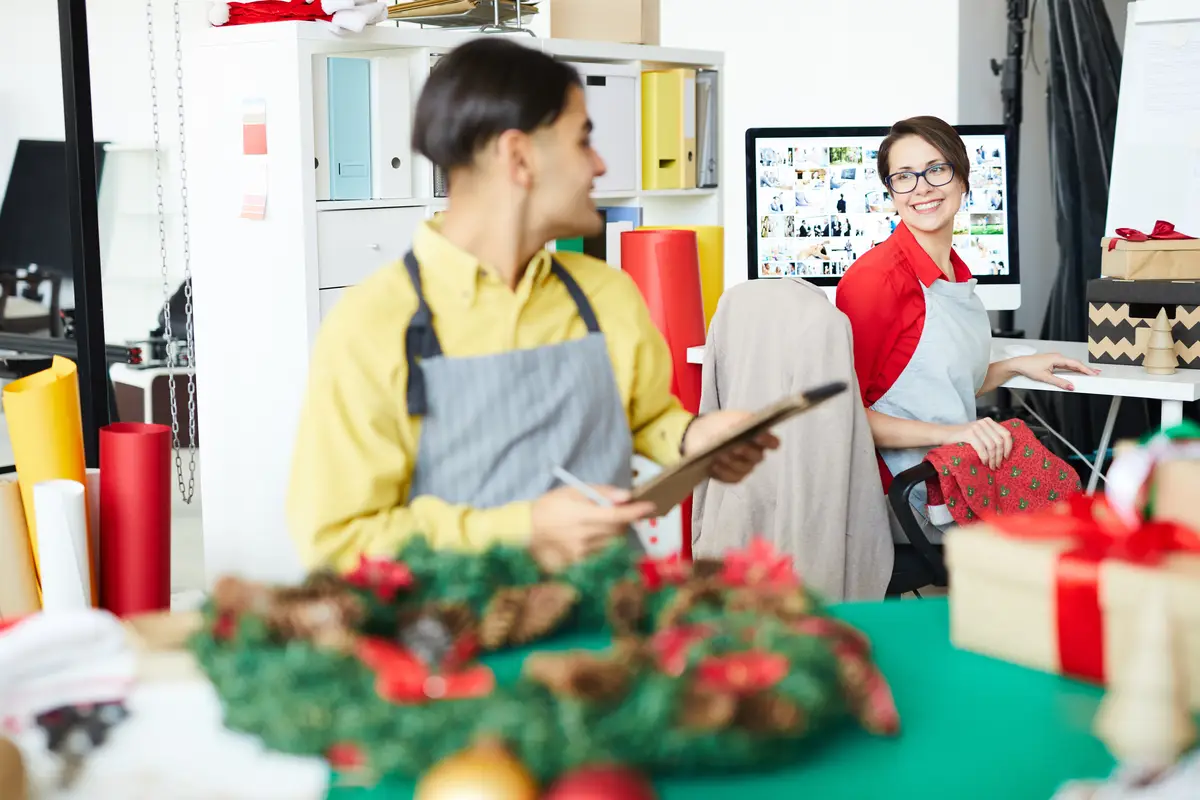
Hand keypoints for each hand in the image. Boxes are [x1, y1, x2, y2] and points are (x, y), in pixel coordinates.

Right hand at [529, 485, 654, 572]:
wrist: (526, 530)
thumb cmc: (551, 506)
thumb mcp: (572, 491)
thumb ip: (601, 492)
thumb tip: (626, 496)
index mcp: (580, 514)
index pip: (615, 515)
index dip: (635, 511)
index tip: (650, 506)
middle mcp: (582, 535)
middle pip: (617, 529)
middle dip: (623, 520)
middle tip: (617, 513)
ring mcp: (580, 552)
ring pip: (612, 542)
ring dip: (615, 533)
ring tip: (600, 525)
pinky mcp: (578, 563)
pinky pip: (602, 553)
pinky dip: (604, 544)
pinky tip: (592, 537)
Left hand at [682, 410, 780, 483]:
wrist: (704, 436)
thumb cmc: (722, 425)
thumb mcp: (731, 417)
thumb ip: (741, 420)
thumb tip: (745, 426)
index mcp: (761, 437)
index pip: (772, 442)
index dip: (768, 441)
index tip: (758, 436)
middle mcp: (756, 454)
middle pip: (757, 457)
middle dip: (746, 452)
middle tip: (735, 447)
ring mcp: (746, 467)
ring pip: (743, 468)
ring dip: (732, 462)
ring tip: (720, 455)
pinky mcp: (734, 477)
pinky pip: (732, 477)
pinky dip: (723, 471)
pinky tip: (714, 465)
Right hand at [943, 418, 1013, 469]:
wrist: (943, 434)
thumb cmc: (960, 437)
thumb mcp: (978, 433)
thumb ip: (989, 436)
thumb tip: (1003, 451)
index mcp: (988, 422)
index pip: (1006, 434)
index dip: (1008, 447)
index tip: (1006, 457)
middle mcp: (984, 423)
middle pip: (1000, 441)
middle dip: (1000, 456)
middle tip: (997, 465)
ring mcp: (976, 428)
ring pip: (992, 446)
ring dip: (993, 459)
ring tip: (991, 466)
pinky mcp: (969, 434)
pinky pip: (982, 448)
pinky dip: (985, 457)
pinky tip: (984, 462)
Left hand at [1010, 353, 1098, 390]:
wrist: (1018, 365)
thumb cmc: (1028, 367)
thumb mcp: (1045, 378)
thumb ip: (1059, 382)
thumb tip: (1070, 386)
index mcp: (1057, 358)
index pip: (1075, 364)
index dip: (1086, 369)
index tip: (1093, 374)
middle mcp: (1057, 357)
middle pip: (1075, 363)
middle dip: (1085, 369)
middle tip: (1096, 374)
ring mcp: (1054, 359)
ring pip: (1070, 365)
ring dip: (1079, 369)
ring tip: (1089, 374)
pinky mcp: (1051, 362)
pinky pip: (1065, 366)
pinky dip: (1072, 369)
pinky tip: (1076, 373)